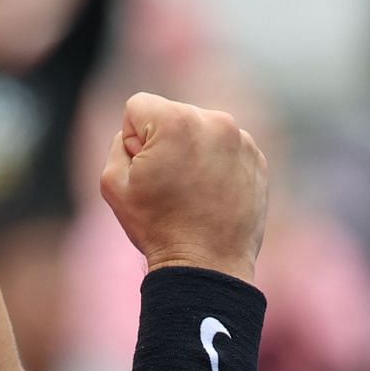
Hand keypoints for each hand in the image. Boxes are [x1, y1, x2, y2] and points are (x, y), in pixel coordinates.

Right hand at [99, 91, 268, 282]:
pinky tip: (210, 195)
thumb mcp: (112, 182)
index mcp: (176, 120)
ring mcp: (241, 139)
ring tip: (191, 192)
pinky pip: (224, 147)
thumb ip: (118, 143)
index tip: (145, 170)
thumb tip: (139, 134)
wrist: (208, 264)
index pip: (138, 106)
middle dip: (163, 141)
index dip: (131, 139)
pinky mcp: (257, 158)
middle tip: (168, 184)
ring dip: (190, 152)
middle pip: (171, 114)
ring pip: (199, 130)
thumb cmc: (156, 225)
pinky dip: (215, 165)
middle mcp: (214, 121)